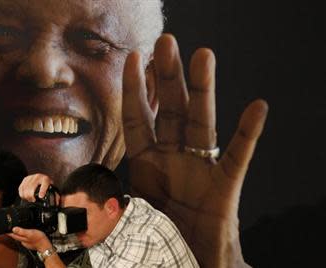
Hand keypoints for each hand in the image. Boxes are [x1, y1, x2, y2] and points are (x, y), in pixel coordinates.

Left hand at [8, 227, 51, 251]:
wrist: (45, 246)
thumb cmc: (39, 239)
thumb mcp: (30, 233)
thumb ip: (22, 231)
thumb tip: (14, 228)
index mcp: (22, 238)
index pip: (12, 235)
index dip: (8, 231)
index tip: (5, 228)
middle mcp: (23, 241)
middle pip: (15, 236)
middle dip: (12, 232)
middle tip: (8, 228)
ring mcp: (26, 242)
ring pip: (19, 237)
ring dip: (17, 233)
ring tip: (15, 229)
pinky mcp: (30, 242)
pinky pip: (24, 238)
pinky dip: (23, 235)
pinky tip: (24, 233)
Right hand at [18, 173, 55, 201]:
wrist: (42, 179)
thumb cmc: (48, 186)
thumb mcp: (52, 190)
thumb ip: (55, 197)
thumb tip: (56, 203)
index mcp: (46, 179)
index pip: (44, 184)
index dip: (42, 190)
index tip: (41, 196)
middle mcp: (38, 176)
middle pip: (31, 187)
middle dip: (31, 196)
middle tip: (33, 200)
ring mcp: (31, 177)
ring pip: (25, 188)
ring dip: (26, 196)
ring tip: (29, 199)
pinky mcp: (25, 179)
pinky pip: (21, 187)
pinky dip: (22, 194)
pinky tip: (24, 197)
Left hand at [122, 34, 267, 266]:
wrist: (186, 263)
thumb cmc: (156, 241)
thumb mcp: (126, 216)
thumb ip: (109, 202)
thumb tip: (75, 202)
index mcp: (145, 164)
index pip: (138, 119)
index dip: (135, 90)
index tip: (133, 59)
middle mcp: (172, 160)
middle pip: (171, 111)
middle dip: (168, 77)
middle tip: (167, 42)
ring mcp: (199, 170)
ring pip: (202, 122)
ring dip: (203, 90)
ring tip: (203, 55)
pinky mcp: (224, 188)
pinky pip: (237, 158)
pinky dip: (248, 134)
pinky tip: (257, 107)